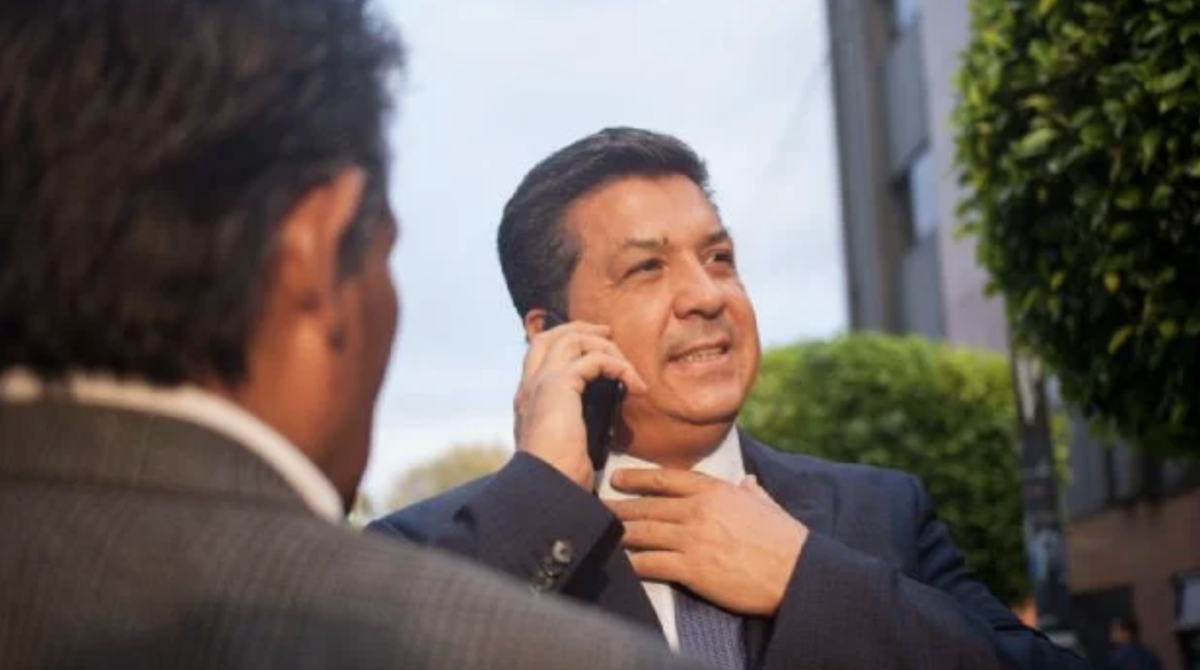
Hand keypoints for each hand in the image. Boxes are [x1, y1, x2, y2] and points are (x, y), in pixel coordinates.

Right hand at [513, 321, 645, 489]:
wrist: (546, 486)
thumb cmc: (558, 477)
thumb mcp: (566, 447)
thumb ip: (573, 428)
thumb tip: (597, 424)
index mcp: (527, 402)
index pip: (538, 358)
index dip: (564, 345)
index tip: (594, 350)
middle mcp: (529, 387)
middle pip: (548, 336)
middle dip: (578, 328)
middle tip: (607, 333)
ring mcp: (540, 383)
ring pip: (569, 338)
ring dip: (603, 345)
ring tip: (628, 366)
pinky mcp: (558, 384)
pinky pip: (594, 359)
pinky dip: (619, 366)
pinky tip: (635, 385)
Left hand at [606, 469, 807, 615]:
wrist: (796, 571)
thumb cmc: (784, 539)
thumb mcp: (766, 504)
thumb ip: (751, 492)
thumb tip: (748, 481)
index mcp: (715, 491)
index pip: (666, 478)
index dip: (638, 478)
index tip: (619, 478)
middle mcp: (698, 510)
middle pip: (647, 506)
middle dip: (621, 507)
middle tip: (600, 507)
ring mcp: (692, 539)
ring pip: (643, 532)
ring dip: (620, 532)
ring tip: (603, 531)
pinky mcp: (691, 569)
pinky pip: (651, 564)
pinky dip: (633, 563)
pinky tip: (622, 562)